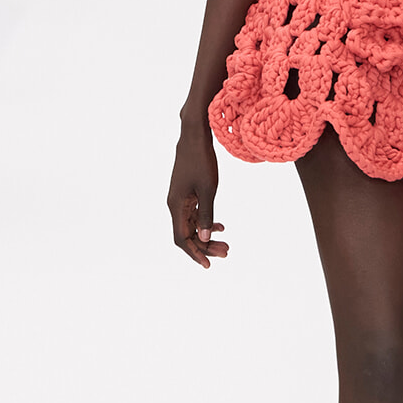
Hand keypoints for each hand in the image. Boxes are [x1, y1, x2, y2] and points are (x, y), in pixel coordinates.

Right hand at [168, 121, 226, 266]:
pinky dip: (206, 222)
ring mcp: (180, 199)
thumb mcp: (208, 190)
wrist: (194, 136)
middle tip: (226, 252)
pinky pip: (194, 214)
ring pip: (192, 225)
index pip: (182, 239)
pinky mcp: (186, 193)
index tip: (208, 265)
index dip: (195, 253)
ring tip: (226, 244)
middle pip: (188, 235)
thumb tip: (206, 238)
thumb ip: (206, 214)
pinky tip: (221, 226)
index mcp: (177, 206)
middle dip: (206, 247)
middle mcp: (175, 205)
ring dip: (208, 236)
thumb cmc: (202, 161)